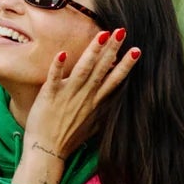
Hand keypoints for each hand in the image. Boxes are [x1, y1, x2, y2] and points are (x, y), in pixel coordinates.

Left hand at [16, 27, 140, 183]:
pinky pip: (54, 79)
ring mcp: (67, 96)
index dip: (125, 64)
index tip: (136, 49)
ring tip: (103, 35)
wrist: (47, 151)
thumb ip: (100, 107)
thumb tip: (112, 95)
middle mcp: (85, 97)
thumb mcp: (91, 123)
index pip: (114, 80)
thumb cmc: (68, 137)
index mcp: (95, 102)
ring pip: (83, 70)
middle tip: (122, 31)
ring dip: (92, 52)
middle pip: (101, 69)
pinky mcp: (49, 96)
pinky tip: (62, 53)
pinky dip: (58, 67)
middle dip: (112, 50)